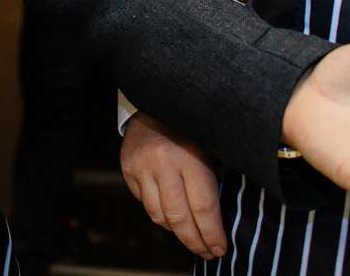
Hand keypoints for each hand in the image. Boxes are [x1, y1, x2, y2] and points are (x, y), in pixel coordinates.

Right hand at [119, 110, 225, 259]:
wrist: (156, 97)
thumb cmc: (192, 125)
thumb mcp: (211, 146)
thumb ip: (215, 178)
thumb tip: (222, 218)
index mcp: (191, 158)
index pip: (203, 209)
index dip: (212, 235)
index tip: (220, 249)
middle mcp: (163, 164)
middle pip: (179, 218)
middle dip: (195, 241)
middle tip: (206, 252)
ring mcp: (142, 167)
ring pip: (158, 215)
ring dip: (175, 230)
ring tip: (190, 236)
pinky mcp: (128, 167)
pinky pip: (144, 202)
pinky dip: (158, 212)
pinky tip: (171, 212)